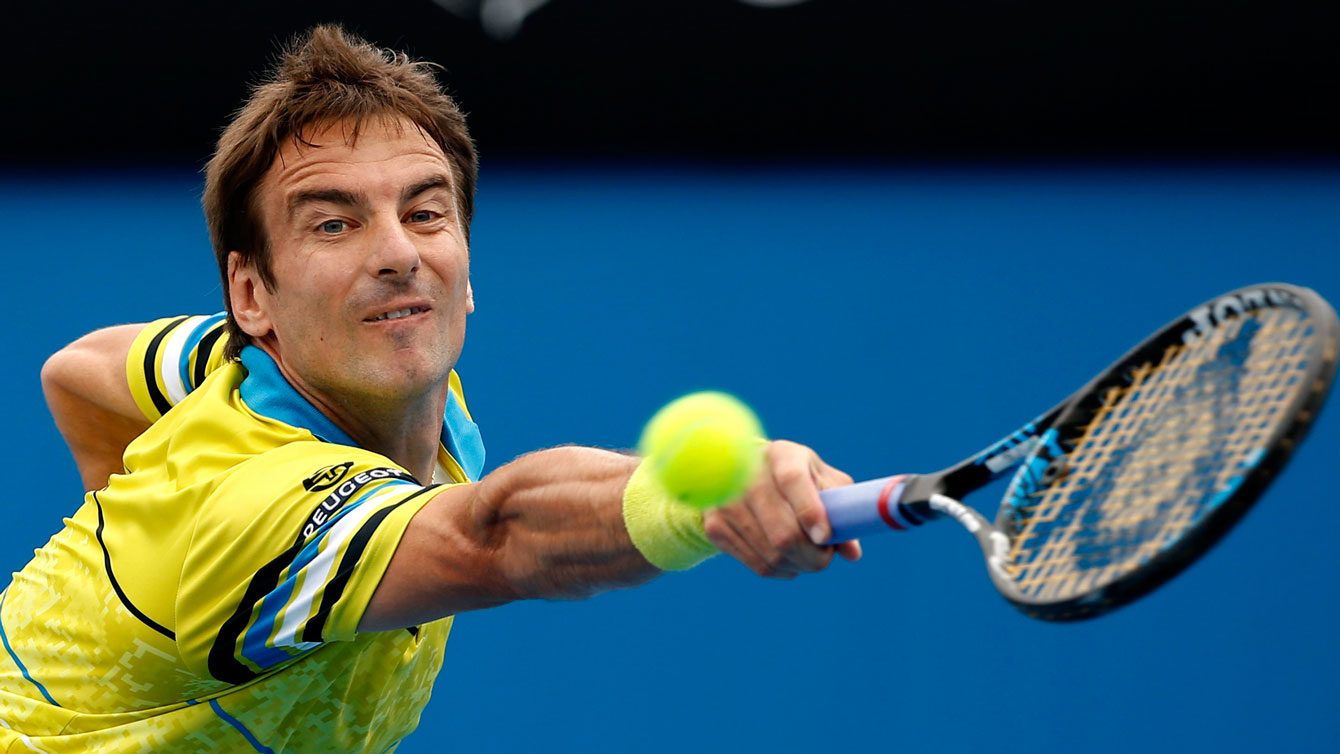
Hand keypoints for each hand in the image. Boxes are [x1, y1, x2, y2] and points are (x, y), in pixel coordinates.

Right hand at [702, 440, 861, 577]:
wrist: (746, 476)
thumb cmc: (800, 480)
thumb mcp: (825, 484)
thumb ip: (842, 512)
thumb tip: (852, 552)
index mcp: (782, 454)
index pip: (793, 481)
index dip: (810, 512)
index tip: (825, 538)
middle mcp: (748, 473)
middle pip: (783, 532)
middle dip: (813, 556)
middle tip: (826, 555)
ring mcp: (727, 502)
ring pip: (773, 556)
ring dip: (799, 565)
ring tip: (809, 555)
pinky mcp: (715, 526)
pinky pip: (758, 566)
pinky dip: (781, 570)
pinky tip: (788, 558)